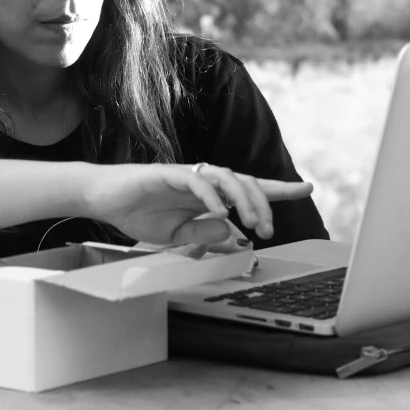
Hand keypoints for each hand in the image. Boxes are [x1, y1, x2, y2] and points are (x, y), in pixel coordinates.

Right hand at [83, 163, 312, 247]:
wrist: (103, 199)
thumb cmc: (137, 212)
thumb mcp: (176, 235)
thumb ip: (203, 234)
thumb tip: (229, 231)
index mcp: (206, 194)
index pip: (248, 188)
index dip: (278, 189)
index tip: (306, 187)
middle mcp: (201, 180)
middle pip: (244, 182)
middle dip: (264, 204)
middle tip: (270, 230)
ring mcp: (184, 174)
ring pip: (225, 177)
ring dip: (242, 200)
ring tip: (251, 223)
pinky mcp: (165, 173)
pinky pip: (195, 181)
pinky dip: (210, 195)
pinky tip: (219, 211)